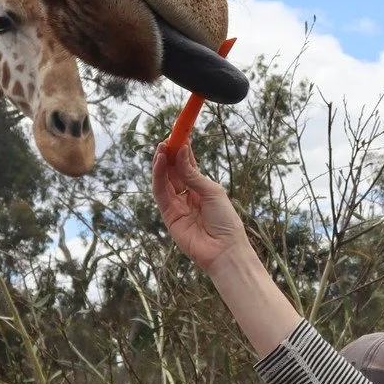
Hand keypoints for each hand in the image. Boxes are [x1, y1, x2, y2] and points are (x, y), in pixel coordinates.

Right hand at [151, 143, 249, 270]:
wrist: (224, 249)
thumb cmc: (225, 220)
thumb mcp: (212, 192)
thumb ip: (193, 174)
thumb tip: (182, 151)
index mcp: (201, 188)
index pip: (188, 165)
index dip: (182, 150)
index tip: (178, 134)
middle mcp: (187, 195)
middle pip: (173, 171)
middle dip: (170, 154)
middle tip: (168, 138)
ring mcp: (176, 205)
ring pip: (164, 180)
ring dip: (161, 163)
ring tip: (162, 147)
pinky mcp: (168, 215)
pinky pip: (160, 193)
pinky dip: (159, 176)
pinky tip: (161, 162)